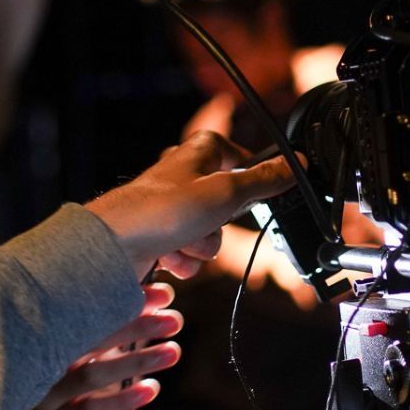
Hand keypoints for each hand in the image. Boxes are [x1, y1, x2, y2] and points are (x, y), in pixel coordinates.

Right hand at [0, 284, 183, 409]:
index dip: (130, 298)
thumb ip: (118, 329)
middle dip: (136, 324)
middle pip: (91, 336)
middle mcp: (43, 357)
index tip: (166, 293)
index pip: (93, 309)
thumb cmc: (68, 383)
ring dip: (135, 361)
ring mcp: (44, 390)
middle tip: (175, 319)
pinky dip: (122, 399)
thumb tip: (164, 299)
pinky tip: (152, 390)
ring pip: (91, 374)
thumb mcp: (90, 354)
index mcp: (53, 333)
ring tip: (174, 352)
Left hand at [88, 130, 297, 277]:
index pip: (247, 161)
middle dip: (221, 224)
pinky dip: (184, 259)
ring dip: (202, 246)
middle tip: (206, 222)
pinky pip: (190, 251)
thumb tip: (295, 163)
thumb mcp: (227, 192)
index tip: (259, 197)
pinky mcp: (161, 234)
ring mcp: (172, 206)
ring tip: (182, 242)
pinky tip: (169, 257)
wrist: (114, 246)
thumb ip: (264, 180)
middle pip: (229, 205)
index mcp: (202, 151)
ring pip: (211, 233)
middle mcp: (186, 175)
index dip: (254, 183)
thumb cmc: (162, 210)